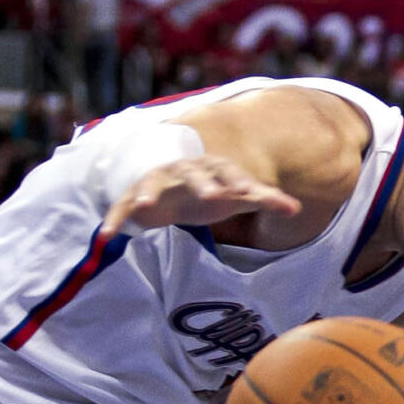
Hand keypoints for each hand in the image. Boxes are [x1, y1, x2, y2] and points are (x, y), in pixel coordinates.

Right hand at [102, 155, 300, 239]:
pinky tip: (108, 234)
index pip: (230, 172)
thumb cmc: (213, 191)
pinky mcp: (135, 198)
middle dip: (201, 183)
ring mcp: (159, 181)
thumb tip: (296, 208)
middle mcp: (185, 170)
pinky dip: (116, 218)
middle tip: (212, 196)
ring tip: (143, 203)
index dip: (242, 181)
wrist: (174, 188)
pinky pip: (123, 206)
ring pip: (152, 182)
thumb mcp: (238, 197)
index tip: (253, 192)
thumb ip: (264, 200)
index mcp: (213, 169)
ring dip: (147, 191)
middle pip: (192, 173)